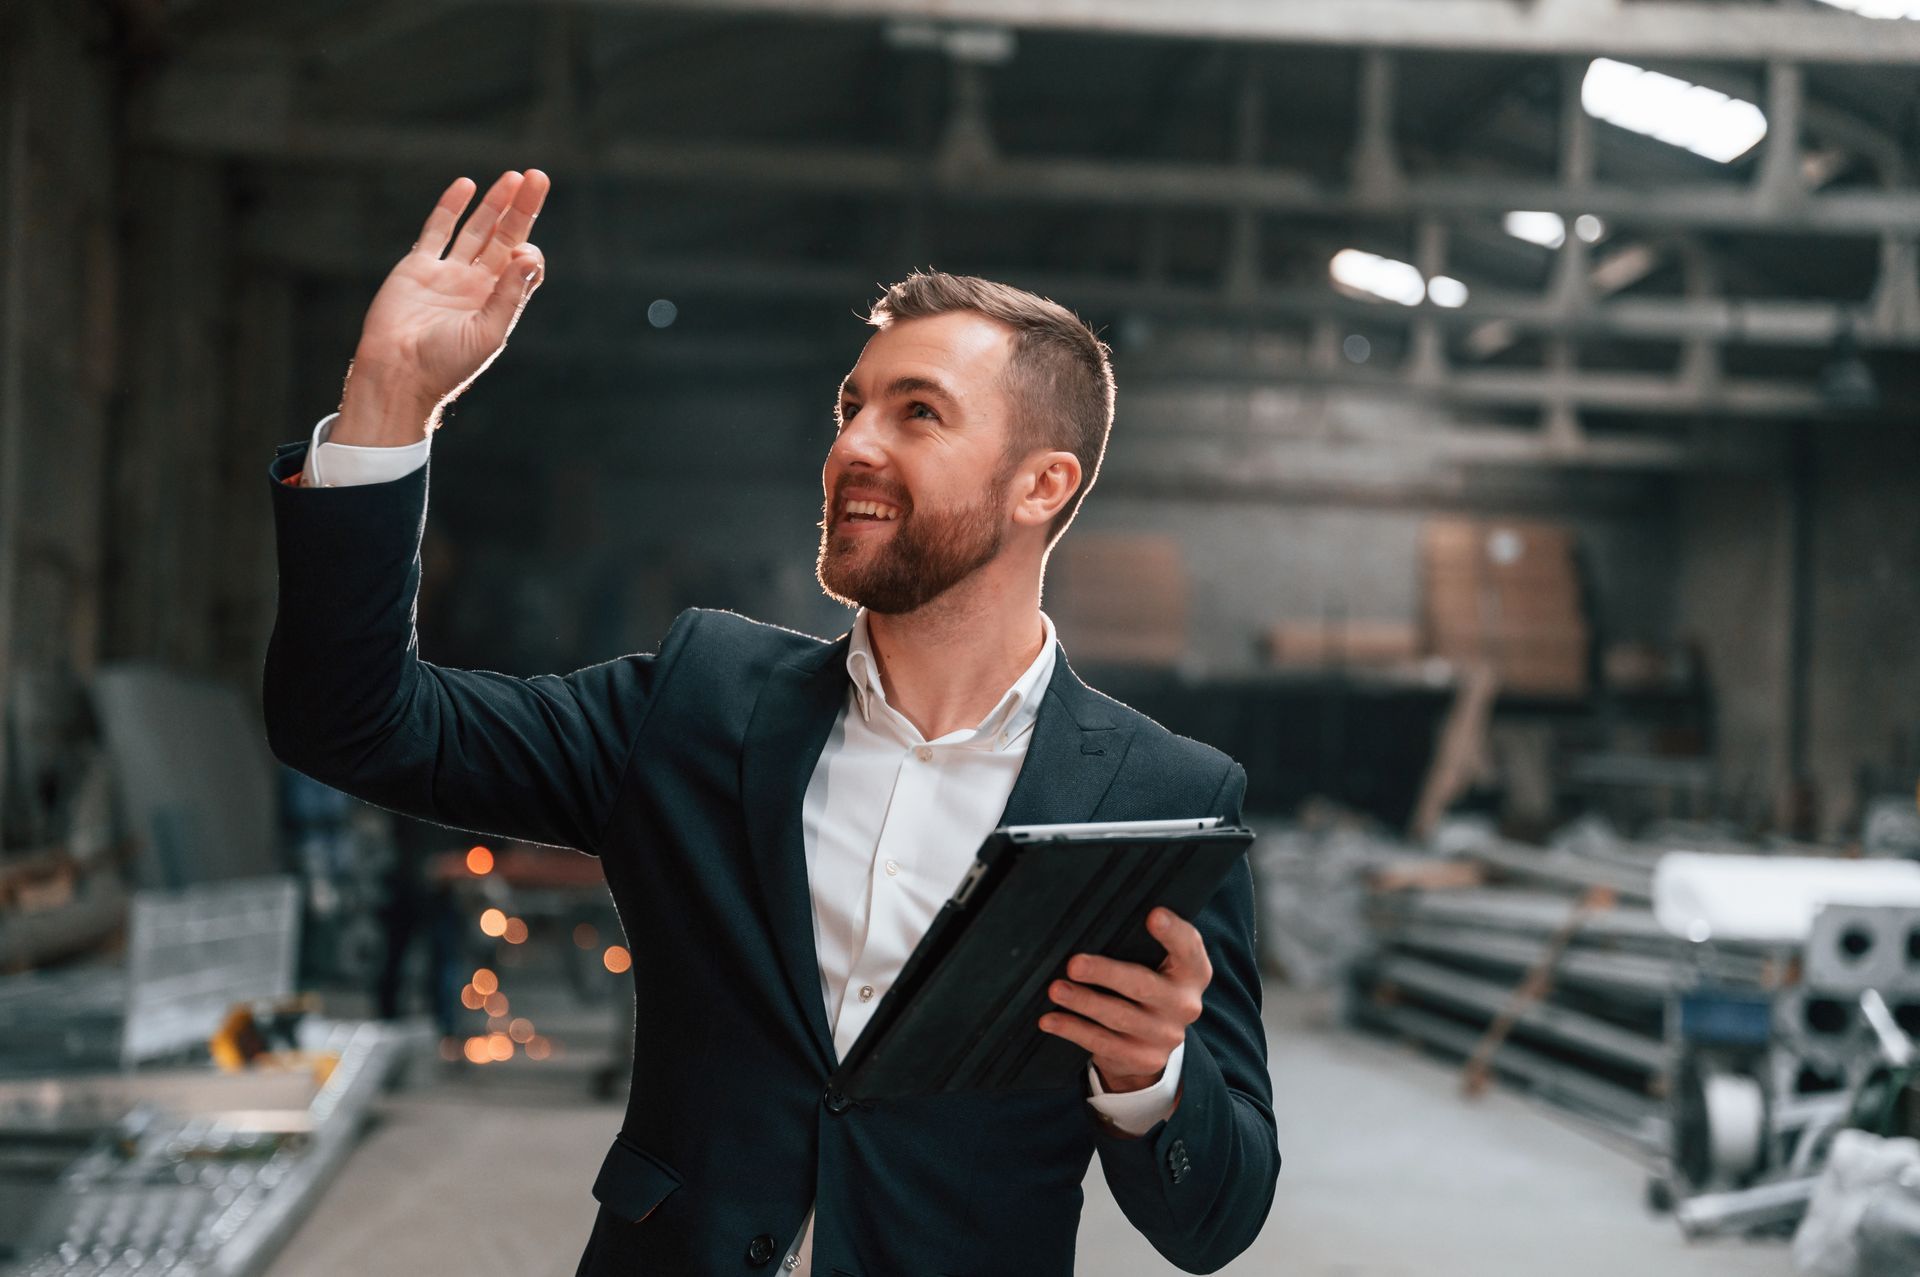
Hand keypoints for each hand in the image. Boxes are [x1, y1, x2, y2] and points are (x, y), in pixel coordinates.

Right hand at [335, 170, 550, 444]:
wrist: (398, 371)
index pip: (523, 264)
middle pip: (505, 237)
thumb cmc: (446, 362)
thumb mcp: (487, 333)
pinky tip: (467, 185)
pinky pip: (437, 230)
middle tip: (538, 176)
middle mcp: (477, 284)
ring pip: (476, 229)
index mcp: (498, 301)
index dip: (529, 251)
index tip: (523, 253)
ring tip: (514, 177)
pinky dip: (451, 208)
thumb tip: (529, 255)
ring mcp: (448, 273)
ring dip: (494, 204)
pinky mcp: (418, 266)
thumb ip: (509, 295)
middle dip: (521, 208)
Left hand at [1038, 907, 1211, 1093]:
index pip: (1188, 946)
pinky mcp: (1143, 1058)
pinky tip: (1050, 1020)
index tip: (1153, 915)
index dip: (1173, 931)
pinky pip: (1103, 1042)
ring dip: (1083, 1002)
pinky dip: (1073, 1029)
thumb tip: (1093, 918)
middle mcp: (1185, 1004)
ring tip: (1056, 989)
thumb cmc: (1145, 983)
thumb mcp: (1154, 963)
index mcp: (1193, 971)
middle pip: (1143, 985)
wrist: (1150, 1041)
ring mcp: (1166, 1035)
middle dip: (1105, 973)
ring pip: (1118, 1016)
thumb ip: (1140, 944)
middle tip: (1074, 964)